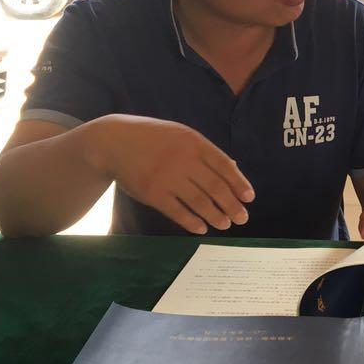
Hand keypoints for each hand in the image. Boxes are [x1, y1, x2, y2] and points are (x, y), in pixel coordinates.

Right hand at [86, 115, 253, 234]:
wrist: (114, 142)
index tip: (249, 198)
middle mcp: (183, 159)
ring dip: (215, 215)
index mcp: (194, 143)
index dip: (239, 183)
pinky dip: (192, 222)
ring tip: (225, 224)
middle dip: (232, 205)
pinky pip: (177, 211)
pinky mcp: (152, 193)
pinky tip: (201, 228)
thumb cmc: (154, 138)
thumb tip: (234, 169)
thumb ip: (206, 152)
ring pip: (199, 201)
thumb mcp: (182, 135)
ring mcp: (167, 177)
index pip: (223, 166)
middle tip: (242, 218)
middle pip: (215, 187)